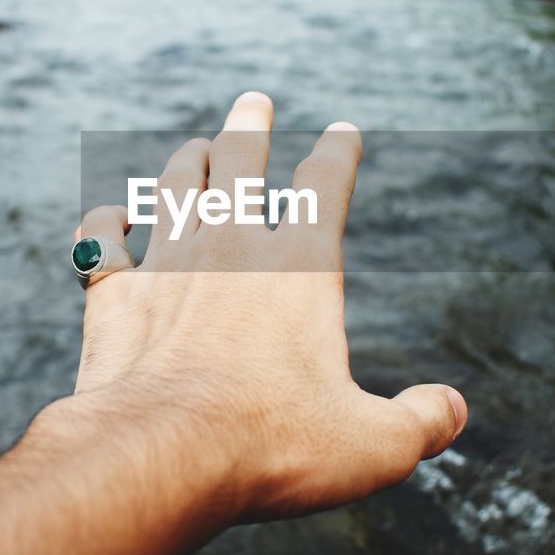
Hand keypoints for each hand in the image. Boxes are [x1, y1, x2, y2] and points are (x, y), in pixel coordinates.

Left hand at [51, 91, 466, 522]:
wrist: (160, 452)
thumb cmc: (272, 446)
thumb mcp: (373, 446)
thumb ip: (420, 423)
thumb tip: (452, 410)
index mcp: (300, 268)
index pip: (325, 187)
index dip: (337, 154)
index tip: (343, 132)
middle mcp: (231, 249)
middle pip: (239, 162)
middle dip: (249, 127)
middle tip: (252, 101)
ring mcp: (167, 265)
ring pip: (174, 188)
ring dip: (186, 164)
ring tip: (194, 149)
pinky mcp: (115, 296)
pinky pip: (102, 242)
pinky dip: (104, 225)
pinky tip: (107, 219)